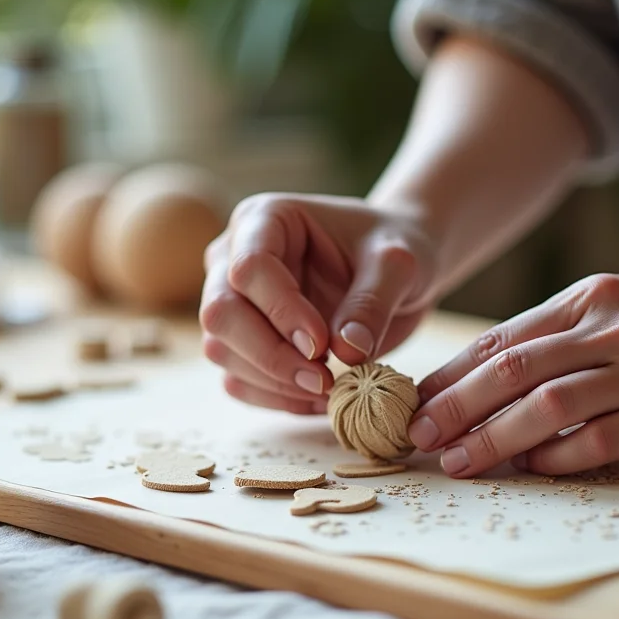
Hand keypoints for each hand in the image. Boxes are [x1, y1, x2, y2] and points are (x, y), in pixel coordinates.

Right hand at [199, 193, 438, 413]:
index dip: (281, 311)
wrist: (392, 272)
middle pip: (221, 313)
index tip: (324, 345)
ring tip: (331, 388)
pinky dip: (276, 399)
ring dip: (273, 381)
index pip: (249, 267)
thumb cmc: (393, 250)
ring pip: (221, 351)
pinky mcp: (242, 343)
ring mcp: (232, 302)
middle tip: (324, 379)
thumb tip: (346, 351)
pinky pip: (238, 381)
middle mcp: (234, 258)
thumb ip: (373, 302)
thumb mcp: (398, 265)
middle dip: (270, 354)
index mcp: (266, 219)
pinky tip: (320, 398)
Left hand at [407, 270, 618, 476]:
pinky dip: (560, 457)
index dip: (452, 374)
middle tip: (420, 436)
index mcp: (585, 300)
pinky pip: (603, 440)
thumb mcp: (612, 302)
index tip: (417, 402)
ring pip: (550, 407)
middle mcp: (609, 330)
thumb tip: (482, 379)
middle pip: (513, 372)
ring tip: (459, 461)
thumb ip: (554, 334)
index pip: (502, 340)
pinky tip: (530, 468)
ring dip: (495, 439)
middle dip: (456, 408)